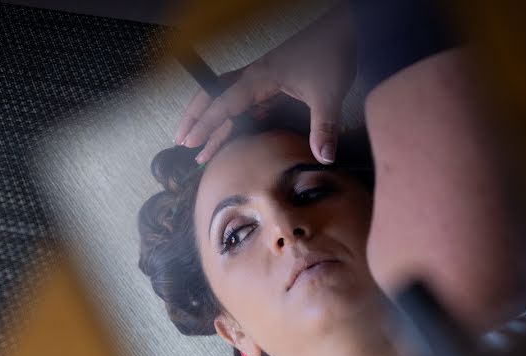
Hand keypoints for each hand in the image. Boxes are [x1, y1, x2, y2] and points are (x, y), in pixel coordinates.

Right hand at [174, 3, 356, 164]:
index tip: (190, 142)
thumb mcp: (329, 94)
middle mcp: (254, 76)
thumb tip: (323, 157)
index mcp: (260, 78)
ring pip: (225, 97)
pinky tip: (233, 131)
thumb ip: (323, 127)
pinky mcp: (271, 78)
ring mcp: (261, 77)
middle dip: (195, 118)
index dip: (205, 125)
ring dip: (210, 118)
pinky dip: (231, 115)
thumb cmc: (333, 53)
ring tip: (199, 144)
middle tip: (180, 141)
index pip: (224, 104)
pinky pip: (242, 99)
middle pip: (212, 96)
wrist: (345, 28)